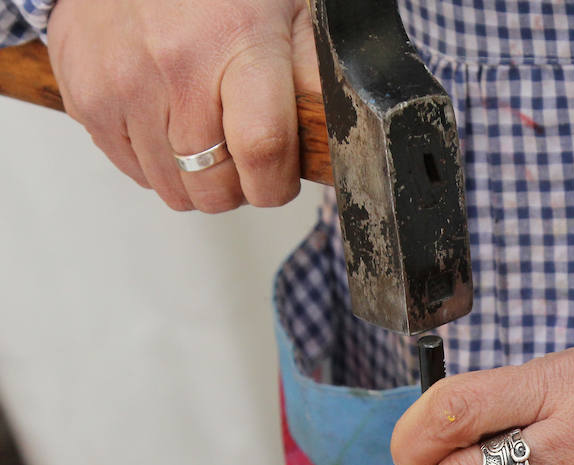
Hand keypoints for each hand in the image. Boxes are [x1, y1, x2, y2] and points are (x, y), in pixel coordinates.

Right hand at [47, 0, 320, 211]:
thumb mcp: (288, 15)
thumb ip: (316, 78)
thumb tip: (339, 137)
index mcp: (239, 42)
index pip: (263, 151)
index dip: (275, 185)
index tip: (278, 180)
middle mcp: (176, 66)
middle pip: (215, 188)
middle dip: (238, 188)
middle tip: (241, 153)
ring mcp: (124, 83)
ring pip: (173, 191)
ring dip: (196, 179)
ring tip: (203, 130)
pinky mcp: (87, 97)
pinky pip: (133, 172)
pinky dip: (156, 163)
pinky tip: (166, 120)